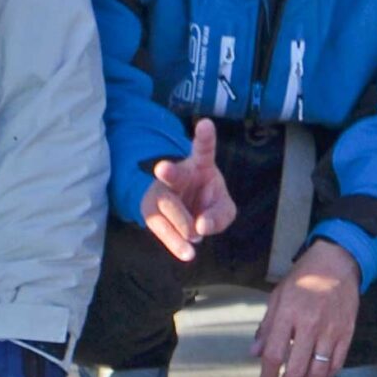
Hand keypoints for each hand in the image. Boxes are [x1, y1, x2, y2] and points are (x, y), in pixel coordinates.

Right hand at [141, 117, 235, 263]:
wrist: (185, 216)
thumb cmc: (208, 204)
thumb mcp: (224, 209)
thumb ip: (220, 216)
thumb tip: (201, 227)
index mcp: (199, 165)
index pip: (203, 149)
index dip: (204, 137)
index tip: (205, 124)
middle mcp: (177, 175)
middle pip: (172, 173)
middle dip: (168, 170)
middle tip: (162, 168)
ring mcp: (161, 193)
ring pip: (166, 204)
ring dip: (181, 221)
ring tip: (196, 236)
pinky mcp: (152, 213)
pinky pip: (160, 226)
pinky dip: (174, 241)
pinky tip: (186, 252)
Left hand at [251, 238, 359, 376]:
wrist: (337, 263)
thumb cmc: (303, 278)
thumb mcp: (278, 296)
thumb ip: (267, 326)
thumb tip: (255, 353)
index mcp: (288, 314)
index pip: (274, 354)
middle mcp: (309, 325)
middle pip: (296, 368)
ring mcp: (331, 331)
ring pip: (318, 371)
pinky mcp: (347, 334)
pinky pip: (336, 364)